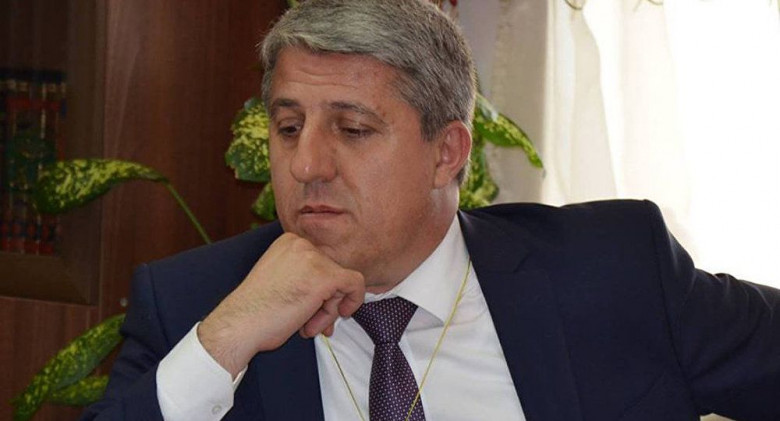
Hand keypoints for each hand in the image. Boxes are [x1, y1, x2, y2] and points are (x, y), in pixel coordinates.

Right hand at [197, 233, 364, 376]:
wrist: (239, 324)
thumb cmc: (255, 311)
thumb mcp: (280, 280)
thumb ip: (305, 277)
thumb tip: (335, 291)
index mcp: (289, 242)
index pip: (320, 262)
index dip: (318, 290)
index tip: (307, 309)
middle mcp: (301, 243)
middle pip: (332, 271)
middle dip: (325, 301)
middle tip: (311, 323)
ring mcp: (314, 258)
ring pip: (342, 282)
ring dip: (329, 309)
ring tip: (308, 326)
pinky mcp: (325, 276)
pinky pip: (355, 284)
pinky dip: (353, 302)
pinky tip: (337, 316)